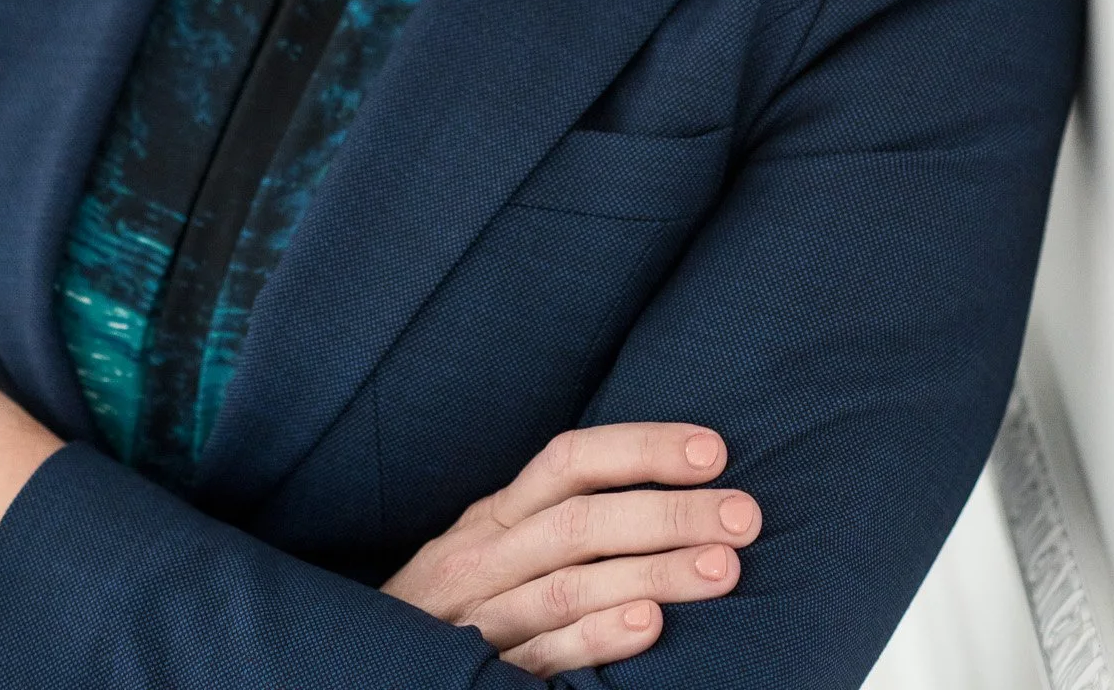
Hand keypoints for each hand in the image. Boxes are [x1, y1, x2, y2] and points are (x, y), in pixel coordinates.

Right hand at [382, 422, 759, 677]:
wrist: (366, 669)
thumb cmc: (459, 604)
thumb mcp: (494, 547)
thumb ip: (553, 518)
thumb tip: (664, 486)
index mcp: (494, 514)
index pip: (570, 460)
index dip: (641, 447)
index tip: (716, 449)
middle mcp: (483, 555)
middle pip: (582, 520)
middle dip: (669, 511)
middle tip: (747, 514)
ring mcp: (480, 618)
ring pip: (571, 584)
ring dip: (652, 573)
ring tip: (724, 567)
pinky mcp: (481, 675)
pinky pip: (544, 654)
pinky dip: (597, 639)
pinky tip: (652, 628)